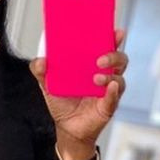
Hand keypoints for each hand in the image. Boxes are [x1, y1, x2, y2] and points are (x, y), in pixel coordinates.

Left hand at [29, 29, 128, 150]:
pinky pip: (115, 97)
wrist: (66, 128)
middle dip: (113, 54)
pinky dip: (113, 91)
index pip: (106, 46)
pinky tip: (109, 87)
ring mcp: (108, 90)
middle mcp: (104, 75)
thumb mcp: (48, 85)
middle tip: (99, 59)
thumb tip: (40, 61)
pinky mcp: (108, 105)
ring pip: (119, 77)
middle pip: (119, 59)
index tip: (114, 31)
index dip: (113, 38)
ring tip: (97, 77)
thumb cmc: (63, 104)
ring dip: (110, 74)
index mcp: (91, 65)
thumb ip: (41, 71)